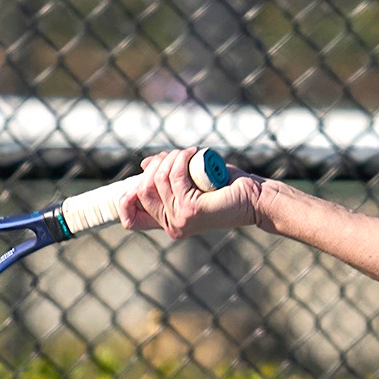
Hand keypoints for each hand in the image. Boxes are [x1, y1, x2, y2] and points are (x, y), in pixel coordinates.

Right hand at [117, 147, 259, 238]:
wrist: (254, 198)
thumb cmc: (225, 188)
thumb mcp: (189, 179)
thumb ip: (167, 175)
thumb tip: (144, 165)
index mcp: (168, 222)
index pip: (130, 219)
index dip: (124, 200)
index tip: (138, 179)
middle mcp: (171, 225)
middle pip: (141, 190)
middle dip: (155, 166)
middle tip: (176, 155)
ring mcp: (180, 219)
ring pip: (157, 180)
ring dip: (170, 158)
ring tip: (189, 153)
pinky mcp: (191, 209)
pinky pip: (174, 176)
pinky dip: (181, 159)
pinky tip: (193, 153)